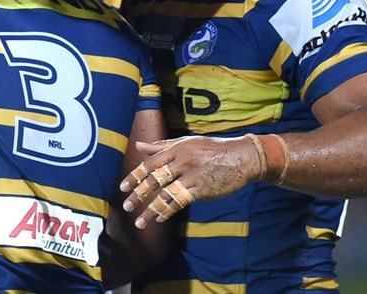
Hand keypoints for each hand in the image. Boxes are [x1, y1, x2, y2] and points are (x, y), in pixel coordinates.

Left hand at [119, 136, 260, 228]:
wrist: (243, 157)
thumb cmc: (214, 149)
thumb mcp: (188, 142)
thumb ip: (161, 146)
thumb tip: (138, 146)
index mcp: (177, 148)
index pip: (150, 163)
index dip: (135, 176)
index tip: (123, 188)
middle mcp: (183, 160)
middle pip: (155, 179)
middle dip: (138, 194)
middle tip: (126, 206)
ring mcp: (192, 175)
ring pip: (166, 194)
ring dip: (151, 210)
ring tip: (139, 223)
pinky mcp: (202, 188)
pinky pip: (180, 202)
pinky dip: (168, 211)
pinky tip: (160, 219)